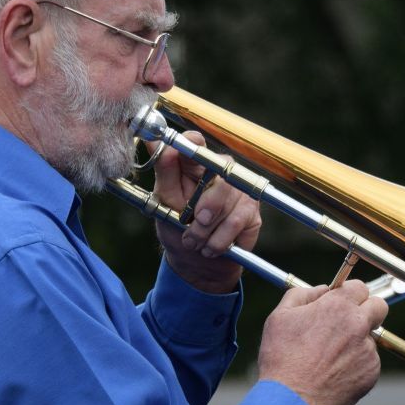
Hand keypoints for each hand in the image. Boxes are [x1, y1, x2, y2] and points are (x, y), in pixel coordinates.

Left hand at [151, 131, 261, 293]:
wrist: (197, 264)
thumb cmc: (178, 229)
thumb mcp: (164, 203)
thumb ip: (163, 171)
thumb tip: (152, 140)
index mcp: (194, 165)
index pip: (196, 142)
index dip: (191, 143)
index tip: (183, 150)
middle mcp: (220, 172)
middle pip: (219, 171)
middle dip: (202, 204)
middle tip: (189, 223)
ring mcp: (240, 191)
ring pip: (226, 202)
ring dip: (205, 229)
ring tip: (195, 242)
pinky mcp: (252, 211)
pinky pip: (236, 222)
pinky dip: (218, 240)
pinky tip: (210, 247)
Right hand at [257, 280, 386, 404]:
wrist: (291, 399)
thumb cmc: (282, 357)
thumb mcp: (280, 316)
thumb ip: (303, 294)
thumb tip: (322, 290)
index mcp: (338, 306)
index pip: (360, 287)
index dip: (350, 293)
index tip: (343, 302)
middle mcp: (358, 325)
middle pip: (380, 306)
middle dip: (368, 310)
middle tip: (350, 322)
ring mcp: (367, 349)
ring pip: (370, 337)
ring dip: (357, 341)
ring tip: (329, 358)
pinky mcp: (372, 372)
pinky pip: (369, 362)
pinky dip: (356, 365)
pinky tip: (334, 373)